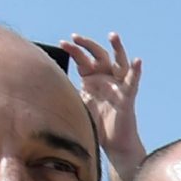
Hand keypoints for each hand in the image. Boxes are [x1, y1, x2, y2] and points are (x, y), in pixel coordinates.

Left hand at [63, 33, 145, 171]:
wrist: (112, 145)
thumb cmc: (96, 127)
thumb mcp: (76, 107)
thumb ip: (66, 96)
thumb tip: (43, 89)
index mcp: (92, 80)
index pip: (83, 60)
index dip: (74, 51)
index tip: (62, 43)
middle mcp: (106, 80)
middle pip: (99, 55)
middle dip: (87, 45)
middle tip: (75, 37)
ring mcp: (117, 86)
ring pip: (119, 62)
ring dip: (117, 48)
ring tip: (112, 35)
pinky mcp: (127, 97)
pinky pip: (132, 82)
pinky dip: (136, 71)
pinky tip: (137, 61)